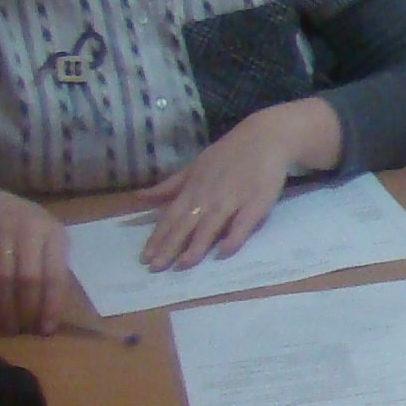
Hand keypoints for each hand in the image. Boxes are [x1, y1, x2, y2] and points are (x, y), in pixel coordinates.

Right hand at [0, 185, 76, 335]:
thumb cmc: (32, 234)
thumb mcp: (51, 243)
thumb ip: (54, 271)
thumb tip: (52, 315)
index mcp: (54, 234)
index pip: (55, 275)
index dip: (51, 305)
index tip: (47, 328)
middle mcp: (28, 230)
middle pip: (28, 278)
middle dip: (27, 309)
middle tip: (27, 330)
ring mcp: (0, 233)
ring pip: (2, 279)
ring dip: (5, 308)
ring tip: (11, 327)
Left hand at [139, 108, 308, 269]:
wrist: (265, 138)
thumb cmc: (228, 155)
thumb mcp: (193, 166)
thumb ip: (169, 186)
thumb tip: (140, 197)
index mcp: (192, 189)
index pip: (170, 217)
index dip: (158, 237)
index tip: (145, 258)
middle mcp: (208, 196)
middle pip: (186, 224)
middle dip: (169, 246)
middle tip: (156, 268)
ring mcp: (232, 199)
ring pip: (211, 226)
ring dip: (197, 246)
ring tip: (183, 264)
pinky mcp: (256, 203)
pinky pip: (243, 223)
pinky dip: (234, 237)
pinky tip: (224, 251)